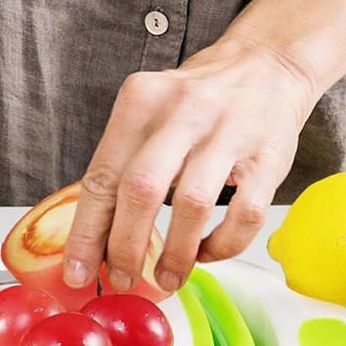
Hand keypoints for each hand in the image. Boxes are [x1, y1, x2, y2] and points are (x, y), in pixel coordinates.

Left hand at [61, 35, 317, 295]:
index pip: (102, 175)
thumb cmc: (195, 101)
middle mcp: (180, 112)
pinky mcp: (268, 157)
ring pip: (191, 205)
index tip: (78, 271)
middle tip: (120, 279)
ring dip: (175, 253)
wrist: (265, 66)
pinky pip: (243, 215)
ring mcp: (227, 133)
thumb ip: (123, 163)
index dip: (87, 231)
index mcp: (140, 101)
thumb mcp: (148, 112)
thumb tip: (94, 235)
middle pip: (140, 189)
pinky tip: (206, 253)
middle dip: (125, 246)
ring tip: (166, 278)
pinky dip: (222, 245)